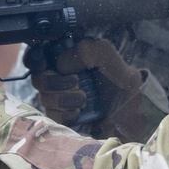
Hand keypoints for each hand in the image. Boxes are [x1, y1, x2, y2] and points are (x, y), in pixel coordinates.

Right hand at [25, 38, 142, 127]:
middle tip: (77, 82)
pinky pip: (52, 116)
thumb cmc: (120, 77)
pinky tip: (79, 112)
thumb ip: (84, 50)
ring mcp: (59, 98)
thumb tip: (59, 65)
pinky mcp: (63, 118)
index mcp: (65, 58)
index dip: (35, 59)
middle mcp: (58, 77)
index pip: (36, 55)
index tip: (46, 64)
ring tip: (84, 98)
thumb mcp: (106, 54)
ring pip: (43, 98)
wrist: (133, 107)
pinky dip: (65, 114)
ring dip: (64, 98)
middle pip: (37, 78)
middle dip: (54, 82)